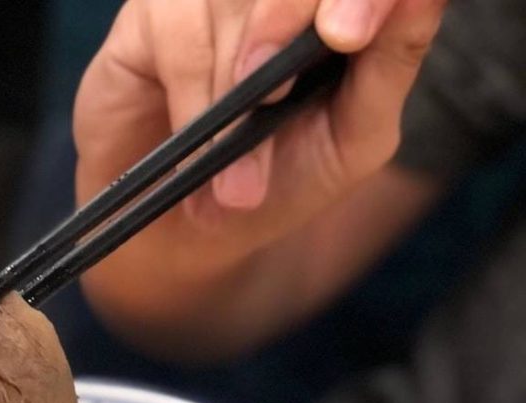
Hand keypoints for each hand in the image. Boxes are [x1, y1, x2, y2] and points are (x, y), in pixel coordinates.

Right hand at [73, 0, 445, 354]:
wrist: (186, 233)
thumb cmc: (278, 184)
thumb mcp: (353, 139)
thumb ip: (391, 65)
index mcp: (342, 1)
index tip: (347, 36)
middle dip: (288, 20)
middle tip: (275, 100)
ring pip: (234, 0)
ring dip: (233, 95)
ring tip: (235, 179)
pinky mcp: (157, 8)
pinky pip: (181, 28)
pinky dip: (192, 97)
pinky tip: (193, 144)